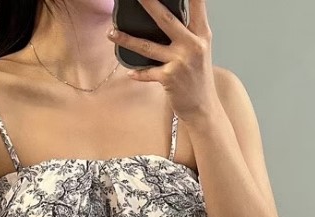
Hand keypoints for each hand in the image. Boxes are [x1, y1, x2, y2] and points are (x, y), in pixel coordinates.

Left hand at [109, 0, 216, 121]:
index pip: (197, 4)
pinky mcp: (169, 78)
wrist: (202, 107)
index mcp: (202, 34)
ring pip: (148, 46)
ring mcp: (180, 61)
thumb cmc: (199, 77)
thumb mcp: (200, 49)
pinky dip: (138, 73)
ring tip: (111, 32)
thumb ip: (189, 31)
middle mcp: (192, 44)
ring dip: (126, 39)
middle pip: (166, 19)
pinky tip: (130, 72)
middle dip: (150, 4)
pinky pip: (147, 73)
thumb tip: (168, 16)